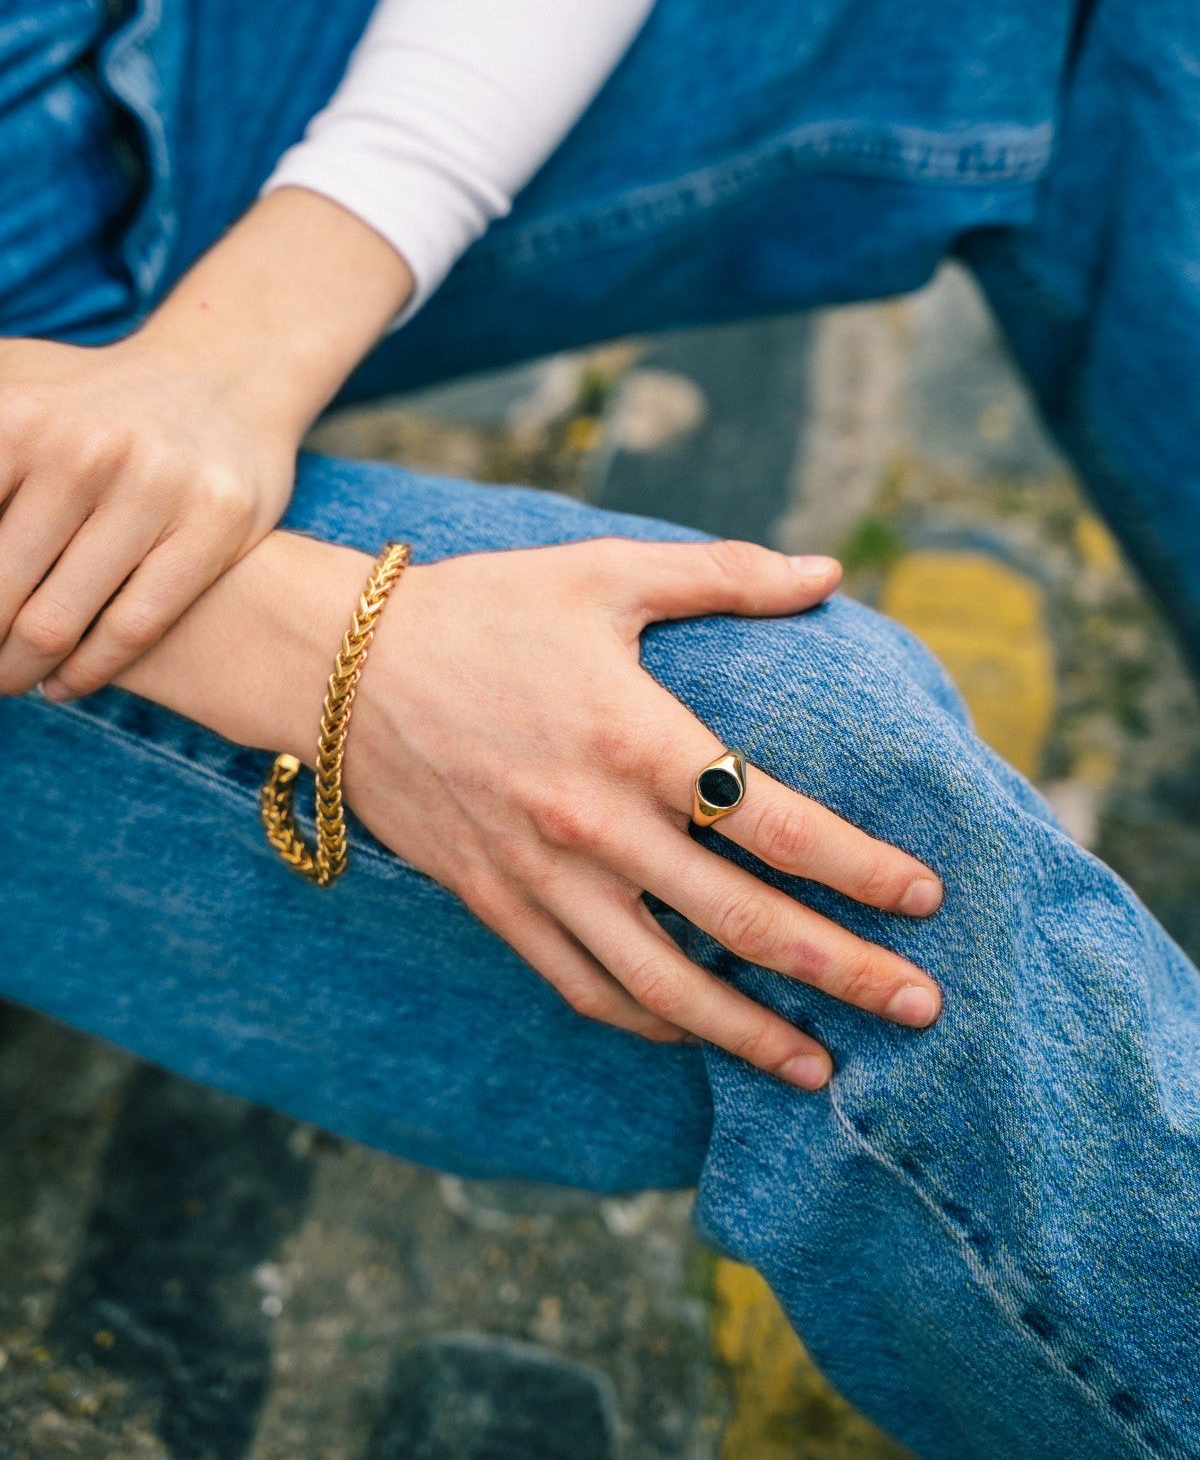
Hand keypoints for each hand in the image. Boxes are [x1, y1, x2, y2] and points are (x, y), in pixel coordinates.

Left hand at [0, 330, 296, 698]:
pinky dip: (85, 673)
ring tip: (7, 680)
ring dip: (16, 671)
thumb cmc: (89, 400)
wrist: (226, 378)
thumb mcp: (6, 387)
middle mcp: (84, 450)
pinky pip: (131, 628)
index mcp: (17, 419)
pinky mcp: (214, 524)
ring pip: (55, 623)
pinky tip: (63, 682)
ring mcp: (154, 487)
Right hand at [344, 537, 943, 1087]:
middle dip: (844, 971)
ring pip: (666, 984)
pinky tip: (696, 1034)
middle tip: (922, 1009)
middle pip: (742, 921)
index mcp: (635, 738)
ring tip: (823, 1065)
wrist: (341, 667)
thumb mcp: (604, 574)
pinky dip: (649, 1020)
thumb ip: (725, 575)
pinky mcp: (499, 905)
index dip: (861, 867)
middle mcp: (596, 825)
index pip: (775, 824)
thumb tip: (830, 573)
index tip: (925, 896)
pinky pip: (586, 986)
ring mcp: (543, 878)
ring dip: (751, 1033)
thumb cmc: (483, 609)